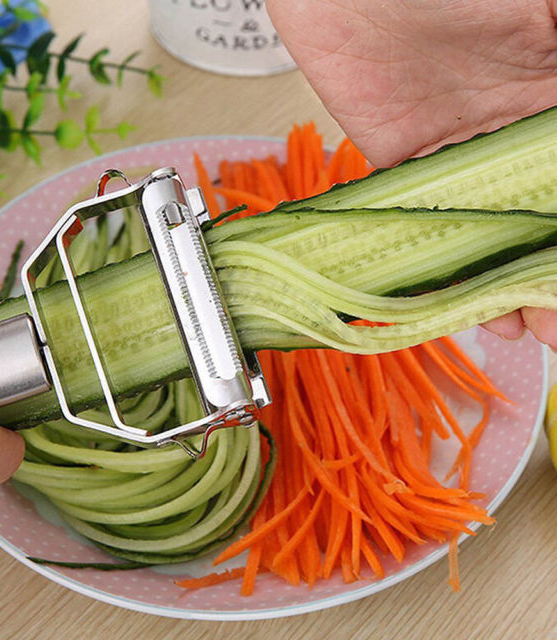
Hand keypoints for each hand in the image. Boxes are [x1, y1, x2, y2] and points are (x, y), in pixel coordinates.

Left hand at [267, 0, 556, 347]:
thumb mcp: (544, 8)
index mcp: (555, 87)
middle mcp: (517, 122)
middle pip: (542, 215)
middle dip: (548, 272)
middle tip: (555, 323)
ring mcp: (461, 144)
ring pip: (493, 227)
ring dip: (509, 279)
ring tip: (529, 325)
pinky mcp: (404, 155)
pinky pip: (428, 215)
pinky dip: (449, 260)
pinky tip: (476, 299)